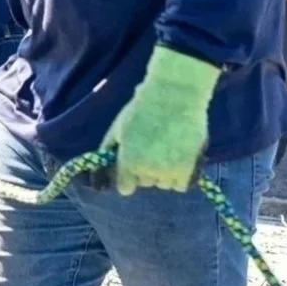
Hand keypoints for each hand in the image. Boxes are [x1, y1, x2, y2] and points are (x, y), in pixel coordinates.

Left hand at [101, 45, 219, 194]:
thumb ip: (108, 151)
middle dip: (146, 171)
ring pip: (163, 184)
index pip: (124, 188)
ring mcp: (168, 172)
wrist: (175, 97)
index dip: (127, 178)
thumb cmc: (142, 109)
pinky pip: (180, 185)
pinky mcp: (187, 170)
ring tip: (168, 150)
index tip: (132, 166)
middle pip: (145, 183)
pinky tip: (180, 158)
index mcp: (127, 162)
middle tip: (152, 149)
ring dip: (164, 173)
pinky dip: (180, 175)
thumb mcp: (117, 128)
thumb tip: (99, 169)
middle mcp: (146, 171)